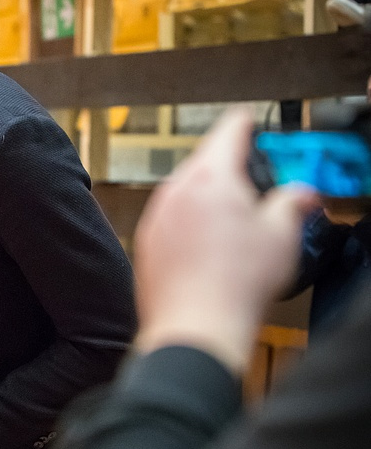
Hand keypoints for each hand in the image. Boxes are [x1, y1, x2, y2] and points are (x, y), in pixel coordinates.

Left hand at [133, 109, 319, 372]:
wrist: (194, 326)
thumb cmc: (236, 282)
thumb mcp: (282, 235)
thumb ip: (293, 203)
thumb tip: (302, 194)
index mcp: (210, 176)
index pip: (229, 131)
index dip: (246, 124)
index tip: (251, 122)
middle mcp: (175, 189)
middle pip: (205, 163)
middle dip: (230, 170)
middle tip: (256, 188)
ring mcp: (155, 215)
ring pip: (186, 193)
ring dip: (208, 200)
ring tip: (235, 229)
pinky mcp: (145, 242)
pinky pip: (171, 220)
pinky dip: (189, 225)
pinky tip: (209, 250)